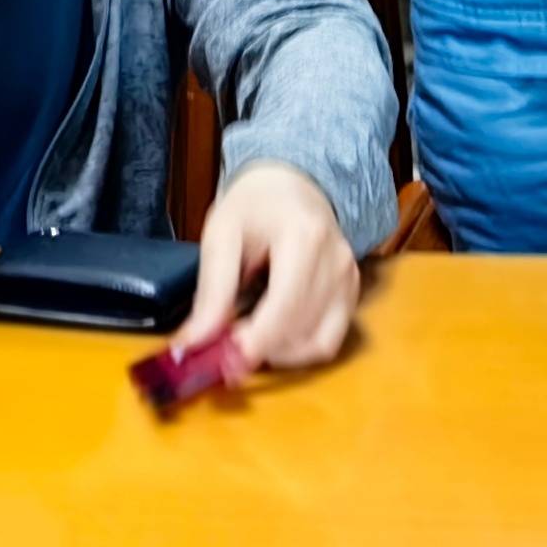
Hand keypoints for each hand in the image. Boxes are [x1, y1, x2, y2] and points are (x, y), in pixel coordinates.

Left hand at [180, 162, 361, 373]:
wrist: (291, 184)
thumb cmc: (253, 205)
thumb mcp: (221, 234)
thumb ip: (212, 290)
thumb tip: (193, 344)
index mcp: (305, 236)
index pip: (286, 305)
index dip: (256, 342)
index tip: (223, 362)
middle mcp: (337, 260)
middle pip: (300, 329)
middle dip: (260, 351)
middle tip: (223, 351)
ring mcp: (350, 279)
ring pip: (318, 343)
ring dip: (278, 355)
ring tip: (247, 340)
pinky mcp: (352, 294)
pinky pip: (329, 341)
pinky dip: (297, 351)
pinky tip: (272, 339)